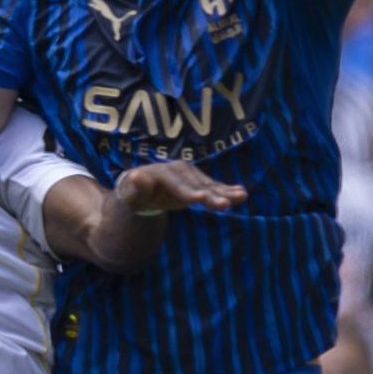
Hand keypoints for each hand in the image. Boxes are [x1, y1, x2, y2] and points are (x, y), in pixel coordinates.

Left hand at [113, 159, 247, 218]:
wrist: (141, 188)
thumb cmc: (134, 193)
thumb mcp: (131, 193)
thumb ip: (137, 186)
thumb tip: (135, 175)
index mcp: (164, 172)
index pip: (178, 184)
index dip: (189, 191)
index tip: (201, 198)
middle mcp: (179, 170)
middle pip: (197, 185)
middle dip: (212, 195)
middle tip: (226, 204)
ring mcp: (190, 174)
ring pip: (209, 185)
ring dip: (225, 192)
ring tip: (241, 196)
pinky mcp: (197, 181)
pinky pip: (213, 187)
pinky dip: (227, 190)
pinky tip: (241, 193)